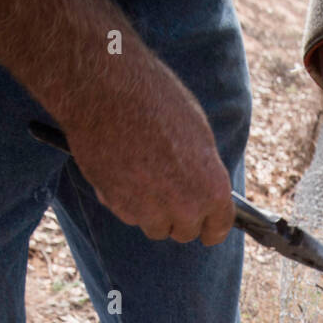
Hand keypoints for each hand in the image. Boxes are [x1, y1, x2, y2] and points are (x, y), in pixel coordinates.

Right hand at [63, 58, 233, 244]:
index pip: (218, 229)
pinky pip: (128, 214)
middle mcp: (185, 208)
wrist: (105, 90)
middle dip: (177, 215)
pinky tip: (120, 168)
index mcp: (213, 190)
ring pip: (155, 227)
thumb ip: (202, 171)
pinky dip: (125, 199)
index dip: (211, 227)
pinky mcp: (119, 208)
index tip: (206, 227)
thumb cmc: (155, 101)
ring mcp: (150, 212)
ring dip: (150, 210)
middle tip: (166, 186)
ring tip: (140, 173)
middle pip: (185, 231)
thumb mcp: (198, 133)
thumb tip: (201, 186)